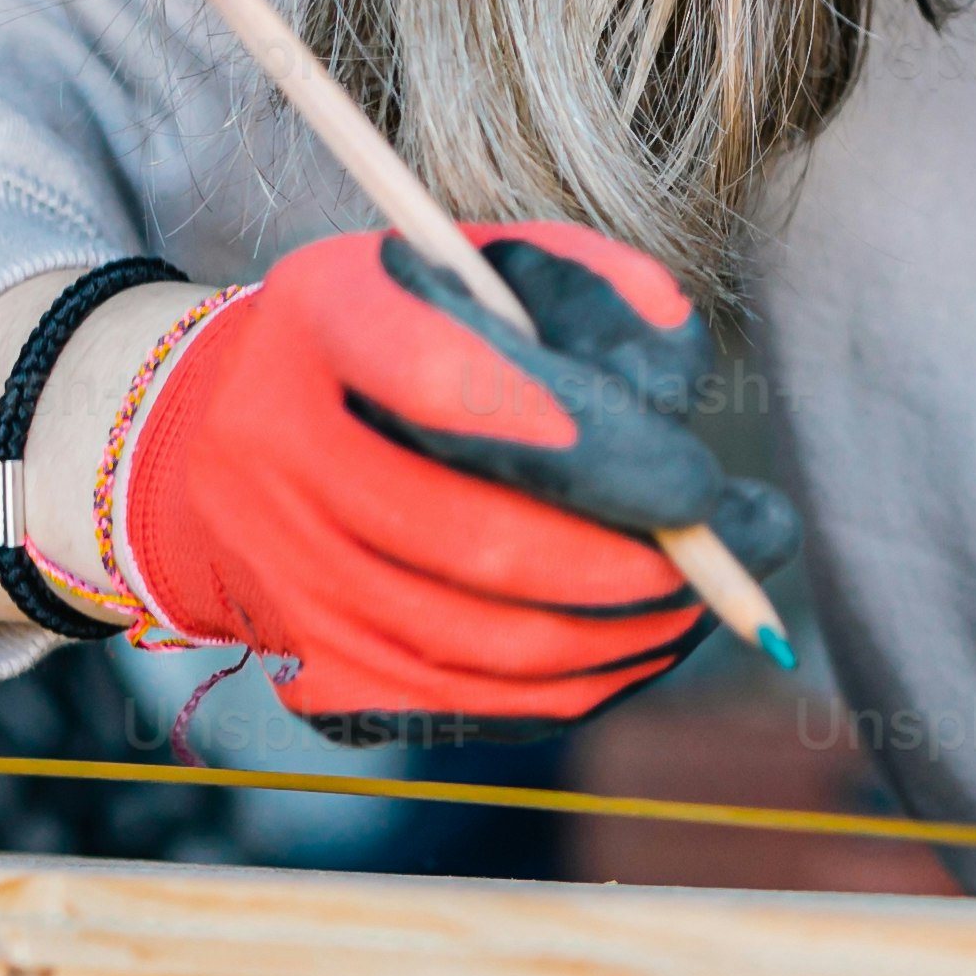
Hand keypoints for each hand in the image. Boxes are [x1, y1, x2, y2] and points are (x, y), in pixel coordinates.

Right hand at [107, 222, 807, 723]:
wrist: (231, 438)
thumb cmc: (404, 336)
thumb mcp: (493, 267)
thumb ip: (603, 294)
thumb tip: (681, 388)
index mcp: (324, 321)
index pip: (450, 390)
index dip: (590, 446)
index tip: (699, 481)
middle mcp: (277, 458)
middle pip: (480, 545)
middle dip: (641, 562)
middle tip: (743, 543)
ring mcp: (286, 581)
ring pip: (489, 647)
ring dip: (629, 634)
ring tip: (707, 592)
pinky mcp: (312, 675)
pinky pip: (474, 708)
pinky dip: (580, 685)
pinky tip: (637, 640)